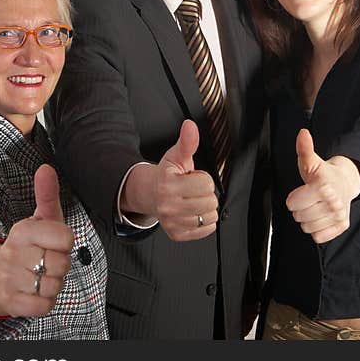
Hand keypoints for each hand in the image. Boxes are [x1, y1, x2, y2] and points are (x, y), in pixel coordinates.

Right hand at [0, 164, 75, 316]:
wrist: (2, 273)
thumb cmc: (32, 244)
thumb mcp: (42, 218)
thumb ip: (47, 194)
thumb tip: (45, 168)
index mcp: (22, 230)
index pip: (66, 239)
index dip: (67, 244)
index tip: (56, 243)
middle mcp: (12, 252)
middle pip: (61, 265)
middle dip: (61, 265)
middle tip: (48, 261)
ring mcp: (8, 277)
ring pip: (52, 286)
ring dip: (53, 284)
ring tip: (42, 275)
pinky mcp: (8, 301)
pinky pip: (42, 306)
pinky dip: (45, 302)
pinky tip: (36, 291)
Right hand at [153, 120, 218, 241]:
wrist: (150, 194)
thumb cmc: (166, 175)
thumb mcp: (176, 156)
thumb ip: (187, 142)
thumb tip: (190, 126)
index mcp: (168, 185)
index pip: (206, 184)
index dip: (203, 178)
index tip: (192, 178)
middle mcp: (168, 206)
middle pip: (209, 202)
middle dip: (205, 193)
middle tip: (193, 190)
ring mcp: (172, 222)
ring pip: (209, 217)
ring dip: (206, 208)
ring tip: (193, 200)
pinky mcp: (177, 234)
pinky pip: (207, 230)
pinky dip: (204, 222)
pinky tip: (193, 212)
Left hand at [286, 129, 359, 243]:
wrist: (345, 182)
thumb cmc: (323, 174)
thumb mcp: (310, 161)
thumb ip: (304, 149)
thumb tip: (302, 134)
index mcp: (323, 186)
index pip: (293, 203)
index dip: (293, 198)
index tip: (301, 192)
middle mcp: (333, 202)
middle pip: (299, 217)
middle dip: (300, 208)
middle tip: (308, 199)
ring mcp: (338, 215)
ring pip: (307, 228)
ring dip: (307, 219)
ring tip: (315, 207)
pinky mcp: (342, 225)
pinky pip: (318, 237)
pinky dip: (317, 229)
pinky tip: (321, 217)